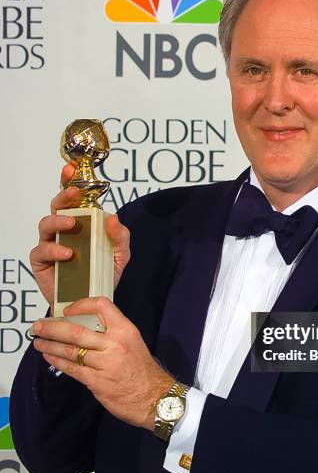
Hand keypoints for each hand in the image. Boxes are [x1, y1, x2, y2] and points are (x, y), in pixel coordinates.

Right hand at [30, 164, 129, 308]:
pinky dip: (55, 250)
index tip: (71, 168)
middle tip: (74, 192)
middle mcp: (62, 231)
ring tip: (72, 225)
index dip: (69, 182)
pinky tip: (68, 254)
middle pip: (57, 207)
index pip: (73, 200)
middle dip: (64, 195)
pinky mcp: (41, 263)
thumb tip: (114, 217)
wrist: (92, 304)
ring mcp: (50, 245)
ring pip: (46, 225)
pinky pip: (42, 251)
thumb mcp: (120, 255)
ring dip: (59, 222)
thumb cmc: (102, 275)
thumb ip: (120, 237)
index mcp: (81, 224)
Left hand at [31, 297, 173, 429]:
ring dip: (50, 345)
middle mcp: (115, 343)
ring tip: (38, 341)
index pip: (102, 306)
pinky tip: (49, 356)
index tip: (67, 310)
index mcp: (125, 330)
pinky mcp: (97, 381)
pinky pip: (72, 368)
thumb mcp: (133, 343)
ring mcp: (105, 363)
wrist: (155, 397)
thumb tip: (85, 329)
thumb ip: (112, 335)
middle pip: (76, 331)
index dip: (81, 305)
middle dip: (52, 327)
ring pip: (70, 350)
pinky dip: (57, 361)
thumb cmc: (142, 369)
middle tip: (38, 326)